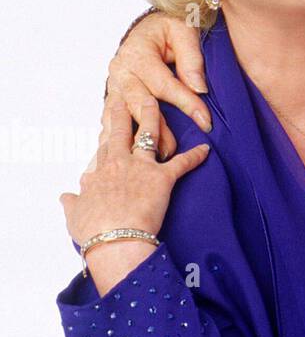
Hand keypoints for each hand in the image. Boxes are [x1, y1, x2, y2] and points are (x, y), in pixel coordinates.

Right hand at [61, 99, 208, 292]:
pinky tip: (206, 149)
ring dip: (155, 117)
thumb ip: (73, 202)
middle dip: (124, 110)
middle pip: (121, 131)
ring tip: (158, 101)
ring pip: (149, 134)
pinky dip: (196, 156)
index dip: (107, 132)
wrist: (115, 241)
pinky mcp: (163, 179)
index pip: (104, 147)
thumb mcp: (76, 215)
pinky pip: (182, 163)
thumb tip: (66, 195)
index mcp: (100, 172)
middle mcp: (119, 164)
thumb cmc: (94, 231)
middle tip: (127, 95)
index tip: (108, 120)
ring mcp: (142, 168)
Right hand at [105, 11, 210, 158]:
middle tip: (171, 151)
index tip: (205, 121)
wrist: (151, 26)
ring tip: (147, 160)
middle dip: (157, 129)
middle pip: (138, 105)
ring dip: (133, 139)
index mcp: (137, 54)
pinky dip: (114, 139)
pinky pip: (111, 120)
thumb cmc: (171, 26)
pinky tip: (118, 157)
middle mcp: (120, 71)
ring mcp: (113, 85)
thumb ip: (192, 59)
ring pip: (121, 116)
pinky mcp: (112, 96)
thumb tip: (199, 88)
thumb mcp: (185, 31)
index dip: (186, 103)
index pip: (164, 85)